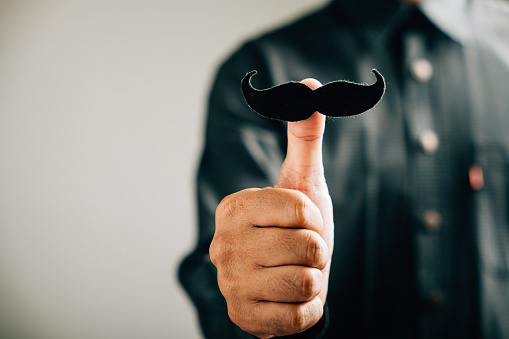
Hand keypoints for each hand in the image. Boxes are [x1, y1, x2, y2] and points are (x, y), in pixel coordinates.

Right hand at [210, 78, 333, 337]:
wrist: (289, 280)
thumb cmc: (297, 229)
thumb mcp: (303, 183)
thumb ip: (304, 137)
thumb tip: (309, 87)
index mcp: (233, 209)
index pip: (300, 211)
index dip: (314, 219)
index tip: (301, 223)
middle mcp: (222, 245)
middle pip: (306, 247)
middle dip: (316, 250)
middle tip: (298, 250)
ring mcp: (229, 284)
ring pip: (306, 281)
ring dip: (312, 279)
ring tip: (294, 272)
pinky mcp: (243, 317)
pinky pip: (299, 315)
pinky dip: (305, 307)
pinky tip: (287, 297)